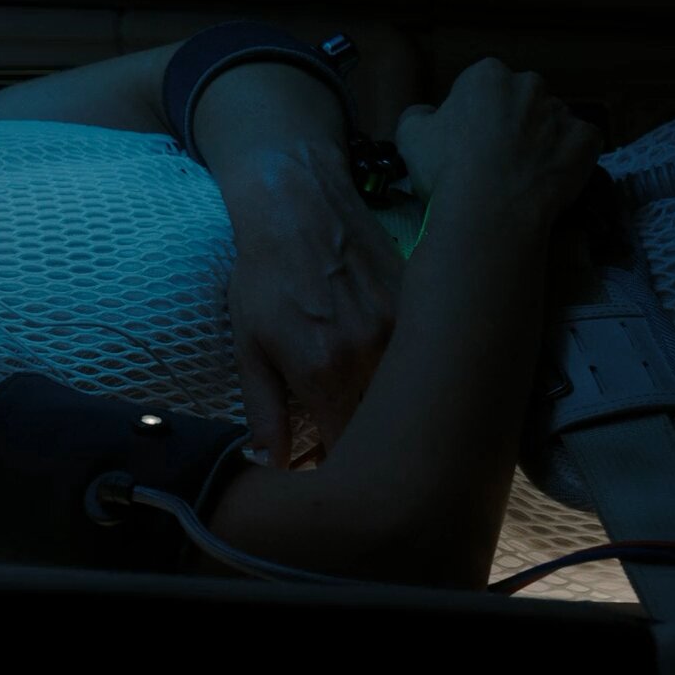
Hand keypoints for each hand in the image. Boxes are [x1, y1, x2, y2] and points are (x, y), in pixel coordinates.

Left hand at [218, 152, 403, 464]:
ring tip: (373, 410)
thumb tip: (270, 467)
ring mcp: (403, 328)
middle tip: (351, 445)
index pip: (346, 448)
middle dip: (368, 444)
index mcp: (325, 373)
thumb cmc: (264, 276)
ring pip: (408, 393)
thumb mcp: (250, 346)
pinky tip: (398, 372)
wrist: (298, 204)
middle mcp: (371, 355)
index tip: (330, 469)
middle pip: (383, 427)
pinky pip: (423, 353)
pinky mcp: (420, 304)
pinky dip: (410, 370)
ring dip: (392, 409)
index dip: (338, 466)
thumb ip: (264, 412)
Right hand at [395, 58, 603, 226]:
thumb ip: (418, 116)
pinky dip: (567, 157)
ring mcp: (563, 112)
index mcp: (487, 76)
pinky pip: (579, 144)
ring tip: (520, 174)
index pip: (479, 87)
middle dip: (510, 121)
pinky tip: (547, 177)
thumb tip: (427, 114)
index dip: (470, 114)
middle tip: (493, 157)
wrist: (492, 209)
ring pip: (550, 122)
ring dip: (539, 139)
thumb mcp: (410, 137)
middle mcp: (530, 84)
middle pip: (519, 100)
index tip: (464, 140)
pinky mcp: (588, 140)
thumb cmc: (446, 167)